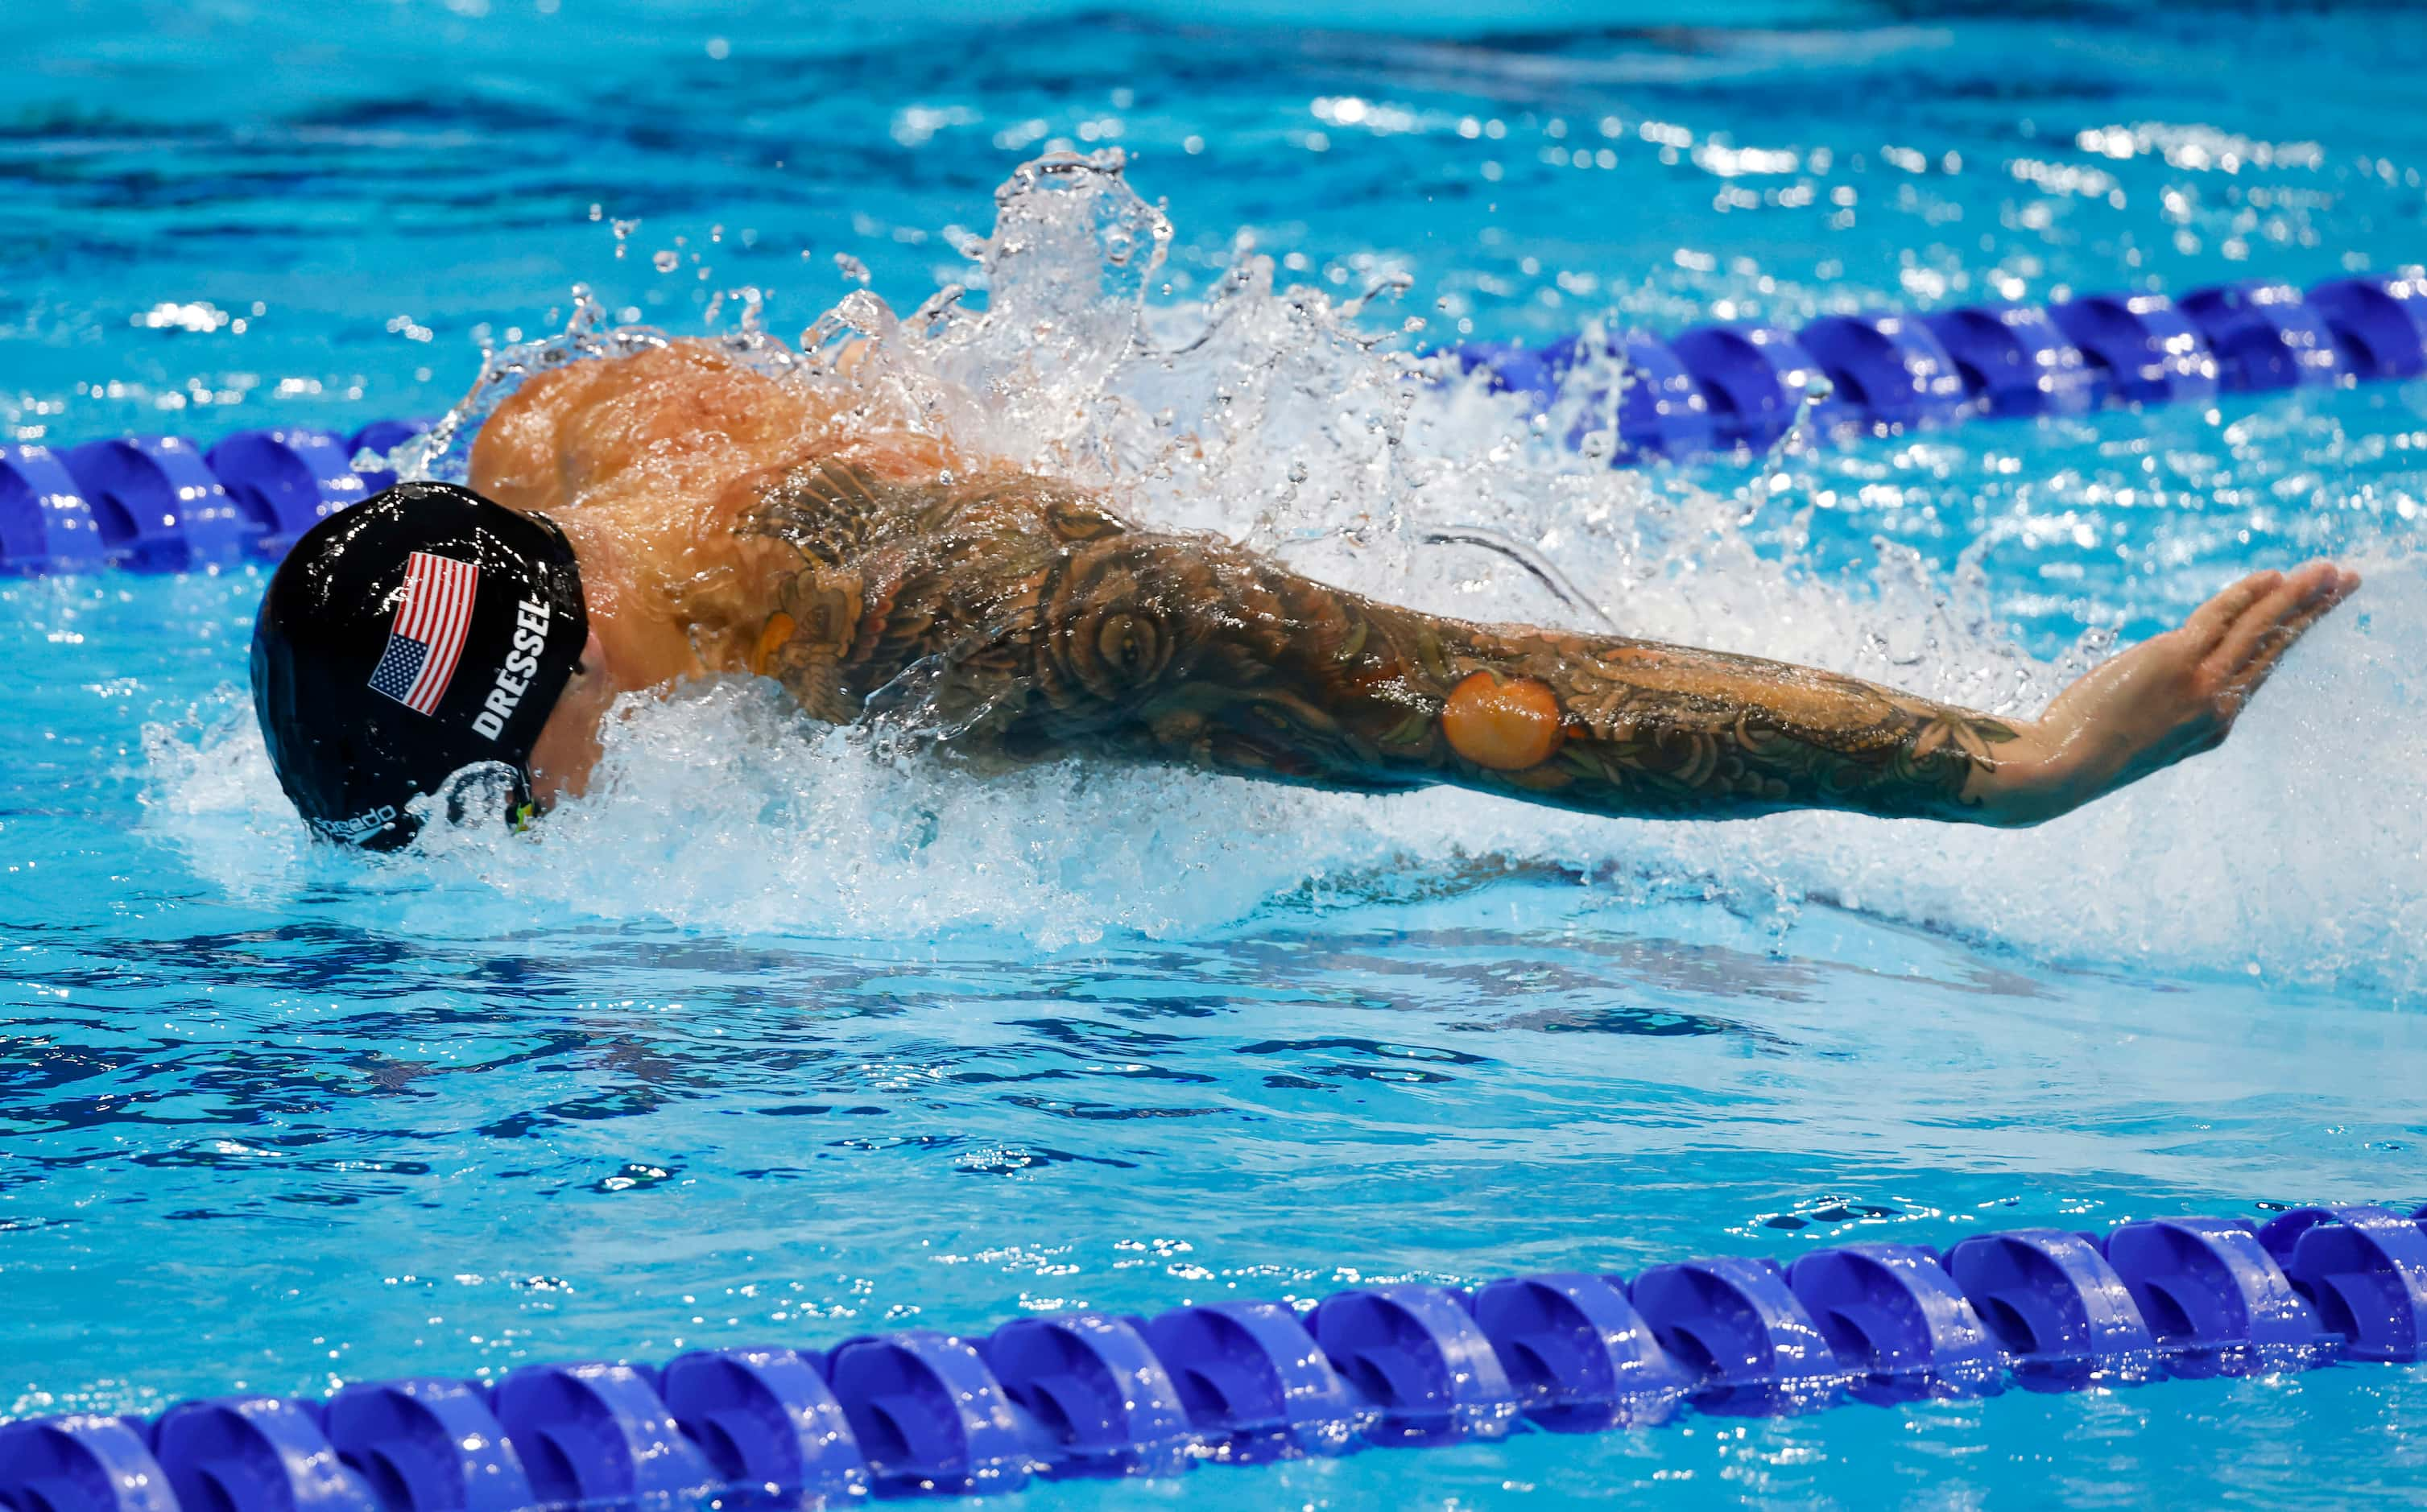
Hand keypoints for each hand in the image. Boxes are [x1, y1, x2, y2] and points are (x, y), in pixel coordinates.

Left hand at [1989, 560, 2358, 823]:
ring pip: (2260, 629)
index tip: (2308, 617)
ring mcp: (2201, 685)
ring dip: (2297, 596)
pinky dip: (2248, 593)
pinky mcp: (2176, 662)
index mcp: (2210, 726)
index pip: (2257, 670)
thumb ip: (2164, 703)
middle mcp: (2218, 707)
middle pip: (2274, 648)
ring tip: (2329, 571)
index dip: (2285, 639)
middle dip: (2313, 612)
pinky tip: (2273, 576)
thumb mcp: (2137, 730)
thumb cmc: (2082, 752)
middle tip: (2345, 581)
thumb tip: (2161, 673)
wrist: (2062, 769)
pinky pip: (2221, 617)